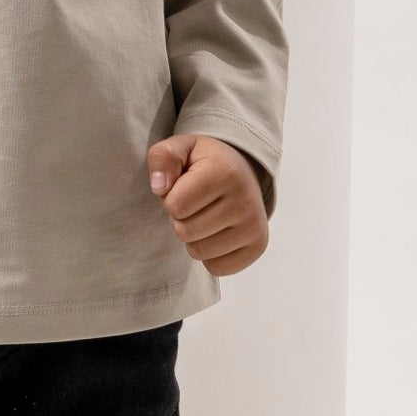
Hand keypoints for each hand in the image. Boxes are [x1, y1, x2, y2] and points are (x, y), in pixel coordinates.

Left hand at [146, 134, 269, 275]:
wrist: (243, 171)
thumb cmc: (205, 162)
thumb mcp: (181, 147)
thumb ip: (162, 157)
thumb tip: (158, 187)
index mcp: (225, 172)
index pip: (175, 206)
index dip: (171, 199)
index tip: (184, 187)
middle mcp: (245, 201)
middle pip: (184, 232)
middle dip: (181, 219)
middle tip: (196, 203)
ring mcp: (254, 227)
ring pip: (199, 252)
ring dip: (194, 237)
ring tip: (206, 216)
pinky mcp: (257, 247)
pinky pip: (216, 268)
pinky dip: (210, 255)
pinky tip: (218, 232)